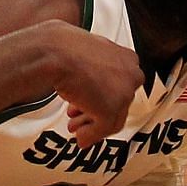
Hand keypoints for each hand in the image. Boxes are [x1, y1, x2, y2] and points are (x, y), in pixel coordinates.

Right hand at [47, 25, 144, 147]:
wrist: (56, 54)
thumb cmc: (66, 49)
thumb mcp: (86, 56)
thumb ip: (94, 72)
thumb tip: (86, 90)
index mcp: (127, 57)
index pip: (120, 84)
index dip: (102, 95)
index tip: (90, 102)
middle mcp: (130, 74)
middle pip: (117, 101)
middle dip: (96, 111)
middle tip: (81, 118)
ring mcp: (123, 92)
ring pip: (112, 116)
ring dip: (93, 125)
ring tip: (76, 127)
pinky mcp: (111, 109)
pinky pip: (103, 128)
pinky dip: (91, 135)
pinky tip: (81, 137)